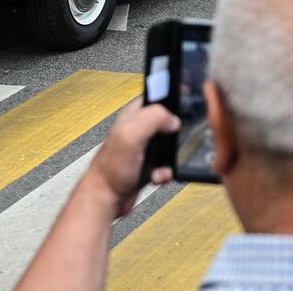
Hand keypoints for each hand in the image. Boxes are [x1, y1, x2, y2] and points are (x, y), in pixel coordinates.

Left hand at [83, 99, 178, 218]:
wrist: (106, 198)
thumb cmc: (109, 169)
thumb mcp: (130, 135)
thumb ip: (152, 119)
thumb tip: (173, 118)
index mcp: (133, 114)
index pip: (156, 94)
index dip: (172, 94)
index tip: (186, 98)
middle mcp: (138, 128)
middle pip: (168, 120)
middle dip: (175, 132)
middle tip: (174, 138)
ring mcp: (144, 147)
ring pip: (170, 145)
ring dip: (171, 156)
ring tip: (163, 162)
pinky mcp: (148, 164)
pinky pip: (167, 164)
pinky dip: (165, 171)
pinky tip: (158, 174)